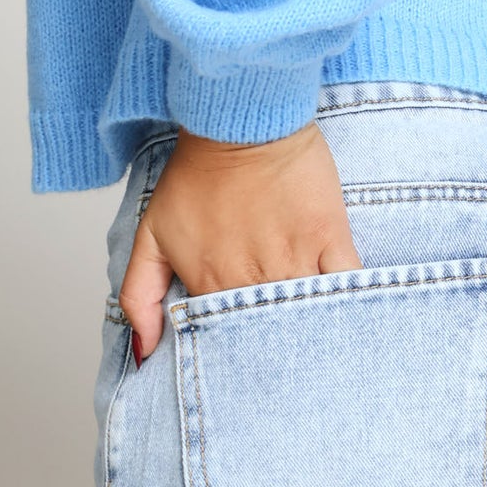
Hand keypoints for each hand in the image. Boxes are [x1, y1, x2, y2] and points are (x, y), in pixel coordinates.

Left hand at [118, 119, 362, 360]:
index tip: (240, 361)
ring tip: (314, 348)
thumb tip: (146, 354)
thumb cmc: (198, 172)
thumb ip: (139, 295)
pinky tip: (347, 314)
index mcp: (211, 286)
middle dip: (273, 352)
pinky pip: (346, 284)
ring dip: (308, 332)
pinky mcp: (328, 235)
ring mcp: (294, 258)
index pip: (224, 342)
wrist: (241, 121)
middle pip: (268, 336)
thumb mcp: (151, 233)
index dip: (233, 352)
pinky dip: (347, 302)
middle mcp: (253, 280)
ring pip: (305, 316)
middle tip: (280, 365)